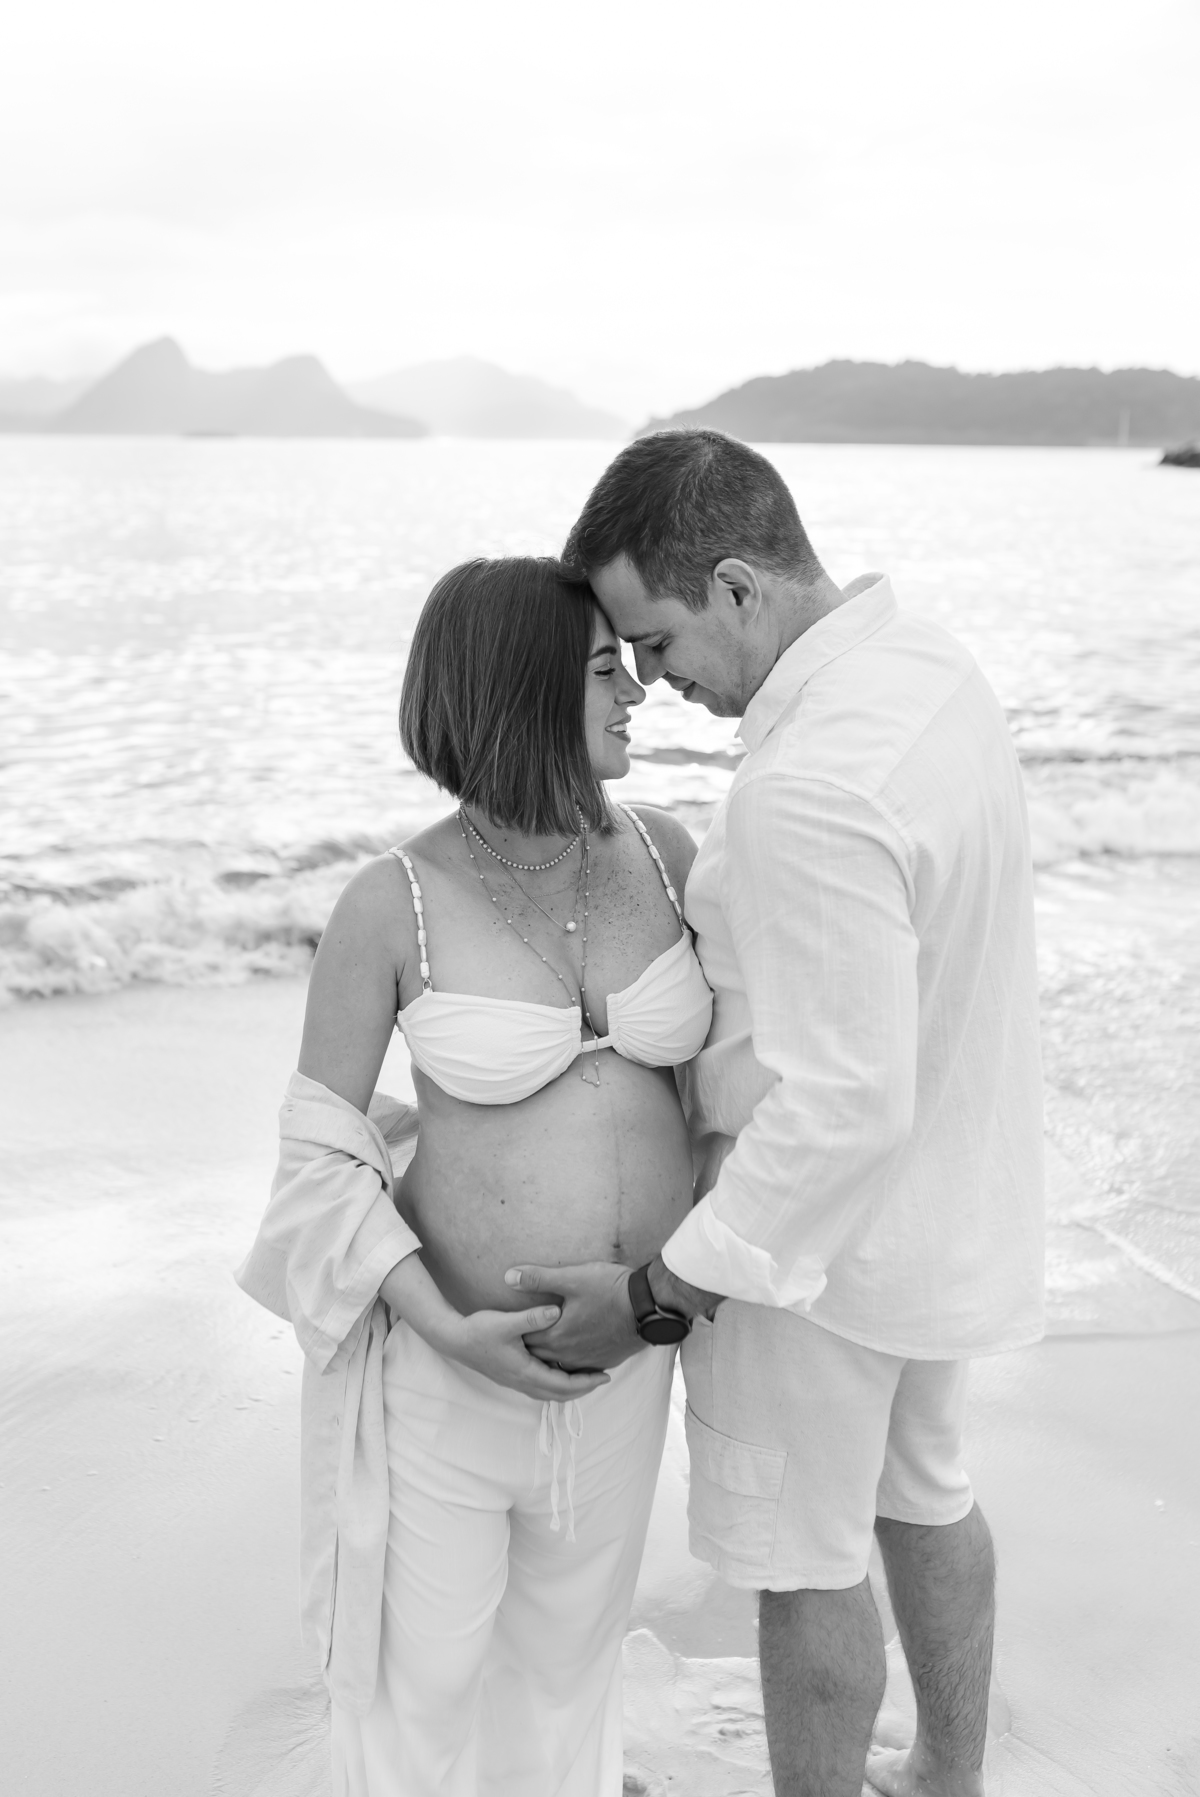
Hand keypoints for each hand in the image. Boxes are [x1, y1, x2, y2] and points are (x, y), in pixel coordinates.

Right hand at [443, 1304, 610, 1400]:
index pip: (563, 1385)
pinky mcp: (511, 1375)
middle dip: (583, 1389)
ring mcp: (515, 1381)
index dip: (586, 1382)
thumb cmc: (478, 1330)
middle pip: (559, 1394)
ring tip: (587, 1377)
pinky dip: (557, 1384)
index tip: (605, 1376)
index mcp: (525, 1372)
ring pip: (550, 1393)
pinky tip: (562, 1370)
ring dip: (570, 1388)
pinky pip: (541, 1387)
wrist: (453, 1340)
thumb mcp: (506, 1322)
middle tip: (603, 1378)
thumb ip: (533, 1318)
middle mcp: (522, 1381)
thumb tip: (558, 1311)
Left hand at [505, 1261, 643, 1370]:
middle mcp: (569, 1355)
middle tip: (521, 1338)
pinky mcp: (603, 1363)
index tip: (510, 1328)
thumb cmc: (610, 1290)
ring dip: (549, 1357)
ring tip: (543, 1347)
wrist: (647, 1308)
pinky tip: (570, 1354)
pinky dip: (570, 1363)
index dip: (518, 1332)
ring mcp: (587, 1362)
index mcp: (557, 1335)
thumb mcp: (572, 1278)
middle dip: (530, 1347)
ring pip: (559, 1365)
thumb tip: (509, 1277)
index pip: (526, 1339)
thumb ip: (538, 1279)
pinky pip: (580, 1369)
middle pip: (540, 1356)